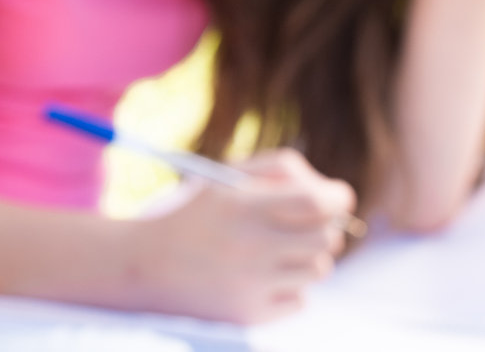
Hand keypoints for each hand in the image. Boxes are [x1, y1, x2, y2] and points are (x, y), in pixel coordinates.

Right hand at [131, 148, 356, 323]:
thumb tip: (331, 192)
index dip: (337, 197)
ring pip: (318, 269)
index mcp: (242, 206)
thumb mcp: (226, 179)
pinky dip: (289, 287)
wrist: (147, 265)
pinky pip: (300, 299)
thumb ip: (278, 170)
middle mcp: (250, 246)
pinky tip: (259, 278)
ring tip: (275, 251)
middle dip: (325, 227)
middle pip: (327, 237)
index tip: (337, 198)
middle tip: (306, 224)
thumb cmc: (196, 215)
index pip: (318, 202)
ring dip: (306, 257)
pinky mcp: (251, 314)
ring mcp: (252, 284)